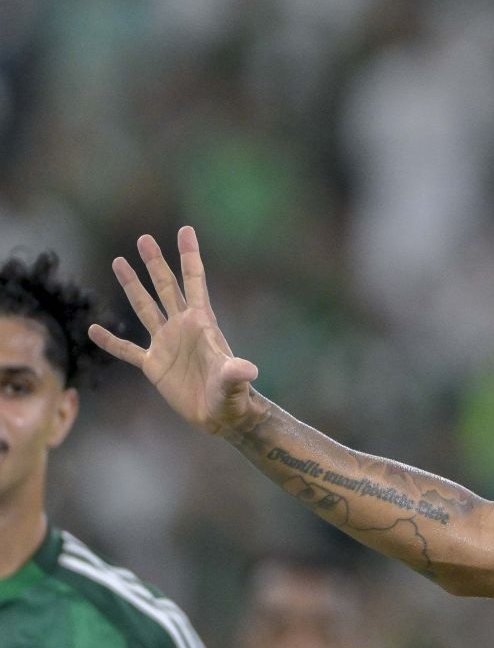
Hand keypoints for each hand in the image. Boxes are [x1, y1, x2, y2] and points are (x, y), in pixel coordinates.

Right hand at [89, 227, 261, 436]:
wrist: (222, 417)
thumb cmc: (232, 399)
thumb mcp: (233, 385)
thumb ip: (235, 374)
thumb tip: (245, 369)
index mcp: (202, 324)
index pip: (195, 282)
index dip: (190, 256)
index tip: (185, 230)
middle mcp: (182, 328)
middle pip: (166, 287)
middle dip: (156, 262)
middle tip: (144, 238)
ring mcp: (166, 345)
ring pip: (145, 308)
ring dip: (132, 285)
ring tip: (119, 261)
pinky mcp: (154, 365)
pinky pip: (127, 350)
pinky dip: (110, 341)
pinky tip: (93, 329)